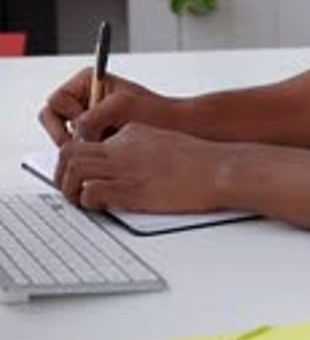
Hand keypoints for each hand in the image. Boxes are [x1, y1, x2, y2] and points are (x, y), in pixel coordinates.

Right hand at [39, 69, 171, 145]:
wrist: (177, 129)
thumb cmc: (155, 112)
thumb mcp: (123, 107)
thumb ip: (95, 116)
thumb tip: (76, 133)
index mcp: (88, 82)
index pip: (56, 101)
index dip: (67, 116)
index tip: (83, 127)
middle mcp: (84, 100)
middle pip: (53, 119)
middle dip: (64, 135)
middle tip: (83, 146)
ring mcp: (88, 120)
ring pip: (64, 138)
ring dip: (79, 146)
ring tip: (103, 148)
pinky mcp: (95, 138)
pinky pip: (79, 150)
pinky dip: (88, 155)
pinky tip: (107, 156)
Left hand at [54, 122, 222, 212]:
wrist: (216, 168)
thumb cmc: (197, 159)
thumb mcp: (162, 141)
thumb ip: (139, 146)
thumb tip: (126, 160)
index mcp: (130, 133)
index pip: (88, 139)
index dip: (78, 158)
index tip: (82, 173)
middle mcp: (122, 147)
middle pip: (71, 151)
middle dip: (62, 172)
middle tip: (69, 187)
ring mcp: (125, 169)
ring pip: (74, 170)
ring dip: (68, 187)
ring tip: (78, 200)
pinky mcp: (131, 191)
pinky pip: (92, 193)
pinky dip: (86, 201)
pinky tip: (96, 206)